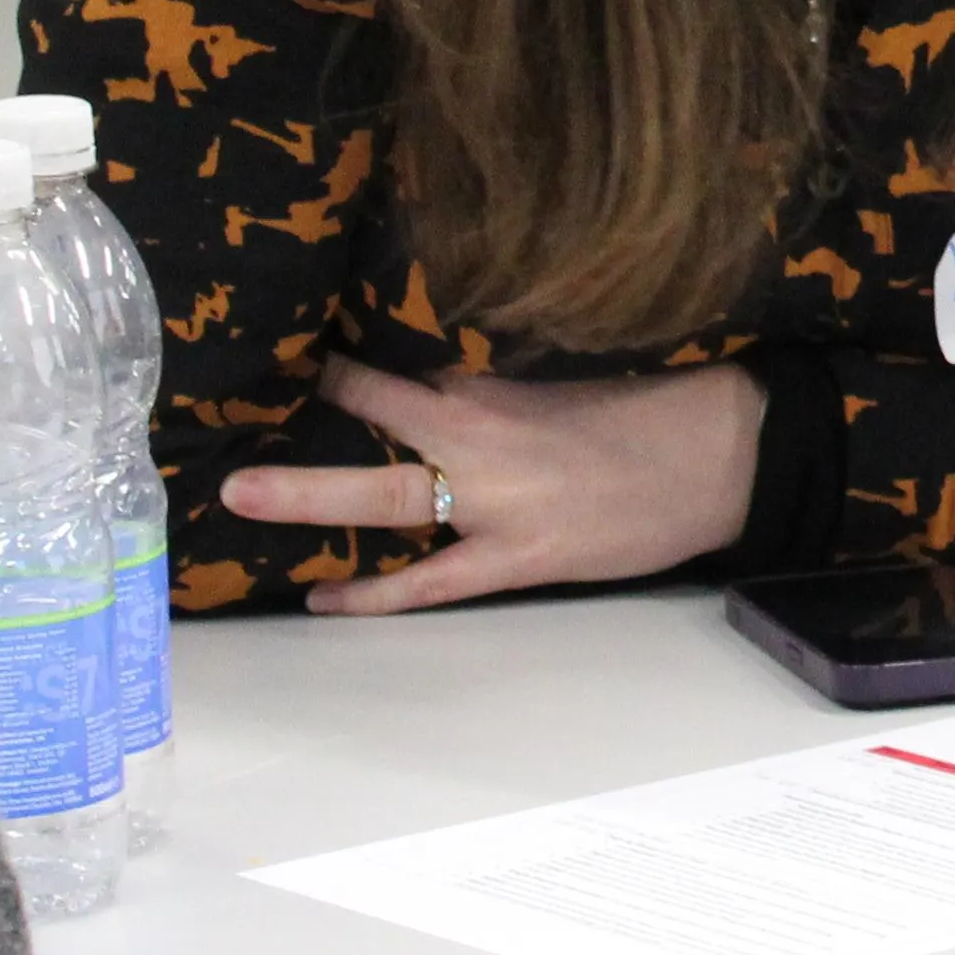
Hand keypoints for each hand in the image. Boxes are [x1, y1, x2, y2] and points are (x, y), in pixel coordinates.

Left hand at [235, 355, 766, 613]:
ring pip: (388, 504)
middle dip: (304, 434)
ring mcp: (494, 509)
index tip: (292, 354)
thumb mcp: (563, 379)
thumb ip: (486, 385)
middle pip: (376, 433)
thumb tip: (422, 385)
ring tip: (243, 499)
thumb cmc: (651, 408)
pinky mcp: (517, 561)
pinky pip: (432, 583)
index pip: (398, 372)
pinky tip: (323, 600)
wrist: (724, 458)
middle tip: (231, 432)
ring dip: (313, 502)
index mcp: (497, 390)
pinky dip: (376, 594)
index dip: (340, 368)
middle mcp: (483, 446)